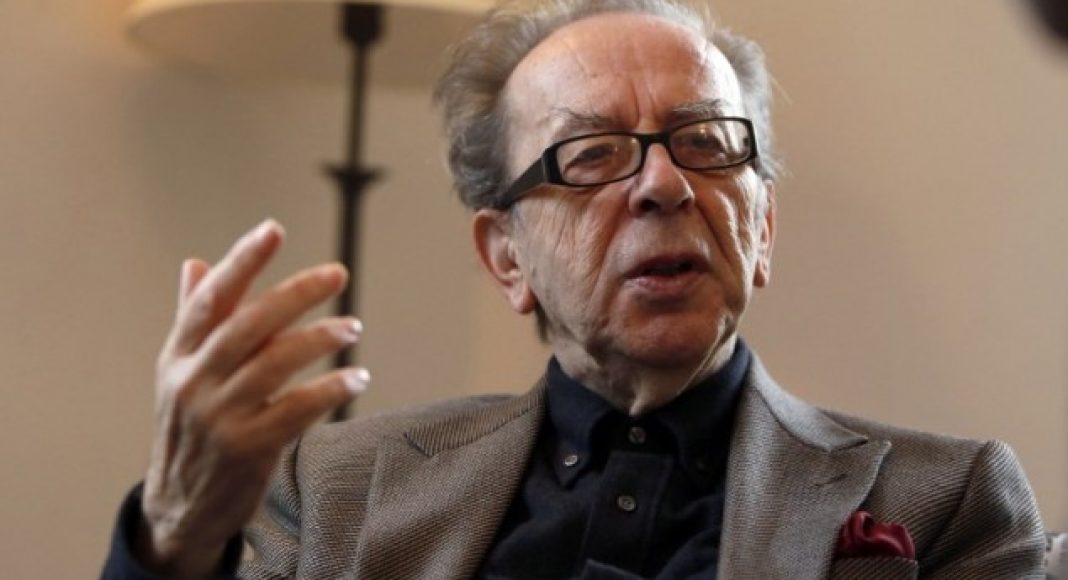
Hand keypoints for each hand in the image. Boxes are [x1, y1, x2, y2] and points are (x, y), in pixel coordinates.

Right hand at [135, 220, 367, 577]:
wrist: (180, 508)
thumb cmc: (189, 429)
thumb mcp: (179, 375)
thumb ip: (194, 320)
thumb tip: (196, 262)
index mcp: (177, 357)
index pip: (209, 300)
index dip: (241, 262)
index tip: (273, 229)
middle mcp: (192, 382)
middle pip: (248, 325)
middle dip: (295, 293)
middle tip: (338, 273)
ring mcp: (218, 417)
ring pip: (274, 363)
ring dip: (320, 338)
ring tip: (353, 325)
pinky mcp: (247, 450)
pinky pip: (296, 410)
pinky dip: (329, 389)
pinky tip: (356, 377)